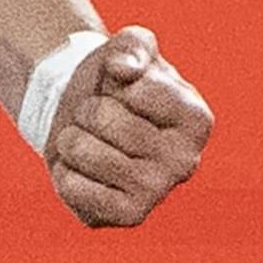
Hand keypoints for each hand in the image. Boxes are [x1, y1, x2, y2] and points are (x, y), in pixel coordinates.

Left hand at [44, 25, 210, 226]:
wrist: (83, 116)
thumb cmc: (114, 81)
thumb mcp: (128, 47)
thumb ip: (131, 45)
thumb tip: (124, 70)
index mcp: (197, 119)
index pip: (136, 90)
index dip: (115, 80)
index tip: (123, 90)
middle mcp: (186, 162)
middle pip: (106, 119)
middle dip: (88, 109)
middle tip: (98, 116)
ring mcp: (157, 193)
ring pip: (85, 152)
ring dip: (72, 138)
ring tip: (87, 140)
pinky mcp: (125, 216)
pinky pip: (74, 187)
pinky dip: (65, 171)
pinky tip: (83, 171)